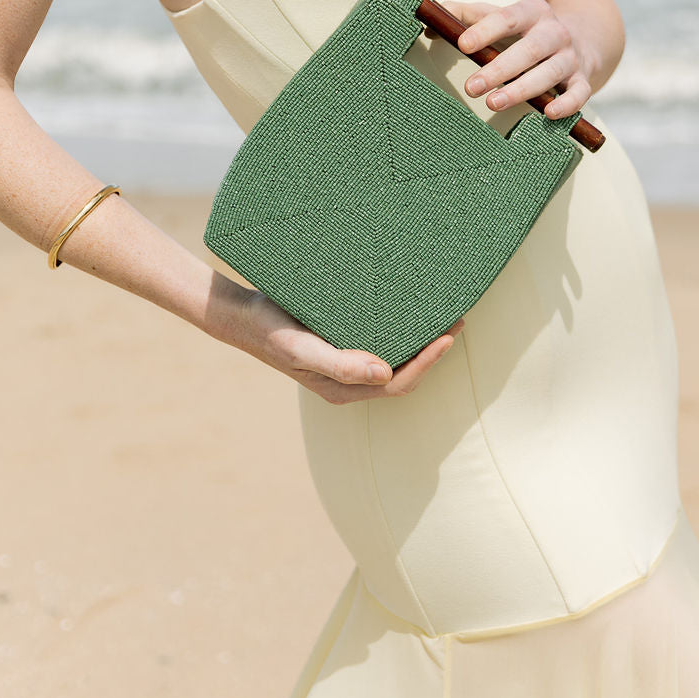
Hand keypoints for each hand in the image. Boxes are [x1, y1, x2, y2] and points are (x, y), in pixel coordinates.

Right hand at [205, 272, 463, 403]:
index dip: (428, 362)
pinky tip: (411, 308)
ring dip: (421, 341)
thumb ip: (341, 364)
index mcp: (343, 389)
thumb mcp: (302, 347)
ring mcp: (345, 363)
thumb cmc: (271, 330)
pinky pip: (380, 341)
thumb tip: (385, 374)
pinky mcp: (340, 342)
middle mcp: (349, 380)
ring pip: (394, 358)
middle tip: (457, 319)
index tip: (449, 334)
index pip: (399, 383)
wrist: (241, 314)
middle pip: (403, 373)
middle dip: (433, 352)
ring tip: (443, 313)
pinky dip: (402, 330)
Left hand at [431, 0, 594, 119]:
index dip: (485, 30)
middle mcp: (555, 32)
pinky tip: (548, 114)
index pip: (508, 18)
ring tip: (493, 103)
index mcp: (533, 12)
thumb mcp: (501, 16)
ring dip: (522, 89)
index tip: (462, 44)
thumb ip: (467, 16)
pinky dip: (567, 104)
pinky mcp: (583, 79)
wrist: (583, 35)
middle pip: (529, 49)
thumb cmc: (528, 31)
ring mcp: (571, 57)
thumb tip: (432, 19)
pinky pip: (579, 93)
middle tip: (471, 87)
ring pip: (549, 73)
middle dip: (499, 69)